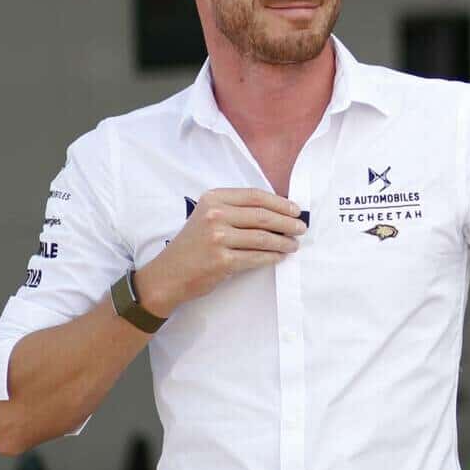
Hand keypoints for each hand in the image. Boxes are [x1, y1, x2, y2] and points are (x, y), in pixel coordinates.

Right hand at [138, 188, 305, 314]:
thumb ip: (235, 210)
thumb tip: (277, 211)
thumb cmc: (193, 245)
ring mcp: (218, 238)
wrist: (169, 274)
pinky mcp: (222, 261)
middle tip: (301, 228)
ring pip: (263, 237)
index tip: (295, 209)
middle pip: (262, 215)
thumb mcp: (207, 216)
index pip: (254, 196)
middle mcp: (215, 215)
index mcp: (213, 199)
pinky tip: (279, 256)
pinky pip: (256, 257)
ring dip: (283, 242)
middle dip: (287, 222)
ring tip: (294, 244)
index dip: (279, 202)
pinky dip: (272, 257)